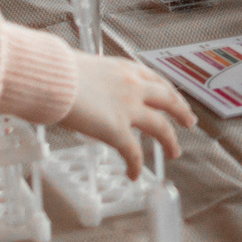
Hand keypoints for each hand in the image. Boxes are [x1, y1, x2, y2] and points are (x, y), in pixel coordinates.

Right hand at [56, 53, 196, 179]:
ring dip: (169, 140)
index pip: (155, 79)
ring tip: (174, 152)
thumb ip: (94, 79)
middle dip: (181, 112)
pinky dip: (136, 164)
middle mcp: (134, 86)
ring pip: (160, 126)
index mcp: (125, 68)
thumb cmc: (57, 71)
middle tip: (189, 122)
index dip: (168, 91)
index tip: (175, 98)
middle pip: (167, 100)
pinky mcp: (117, 130)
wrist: (51, 78)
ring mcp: (129, 108)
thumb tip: (83, 86)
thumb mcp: (84, 66)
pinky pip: (133, 152)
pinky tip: (134, 174)